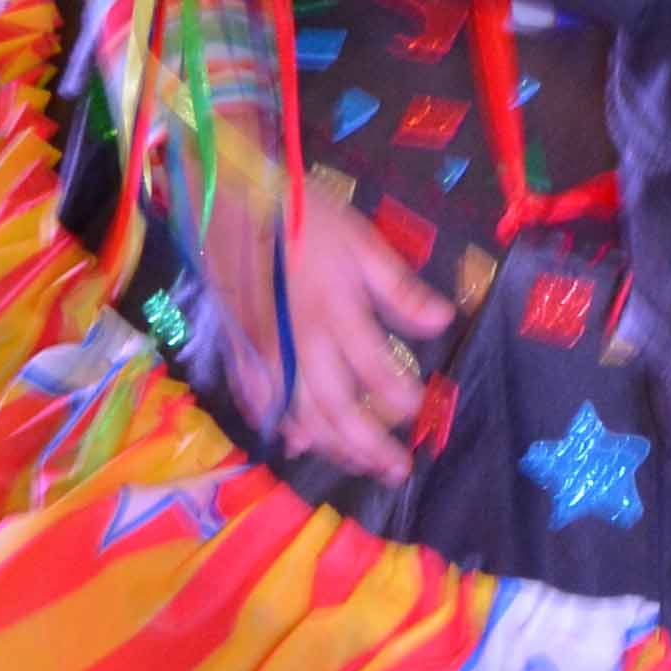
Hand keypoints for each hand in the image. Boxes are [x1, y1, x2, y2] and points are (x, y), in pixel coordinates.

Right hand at [199, 170, 449, 480]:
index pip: (377, 374)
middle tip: (397, 470)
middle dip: (371, 446)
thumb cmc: (301, 216)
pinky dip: (279, 429)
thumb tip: (442, 322)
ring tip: (360, 466)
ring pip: (300, 418)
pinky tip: (295, 444)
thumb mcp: (360, 241)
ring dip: (332, 448)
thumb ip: (399, 288)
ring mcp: (266, 356)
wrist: (227, 200)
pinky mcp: (239, 352)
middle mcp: (300, 346)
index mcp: (336, 315)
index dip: (402, 399)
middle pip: (338, 411)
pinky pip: (259, 403)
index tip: (420, 409)